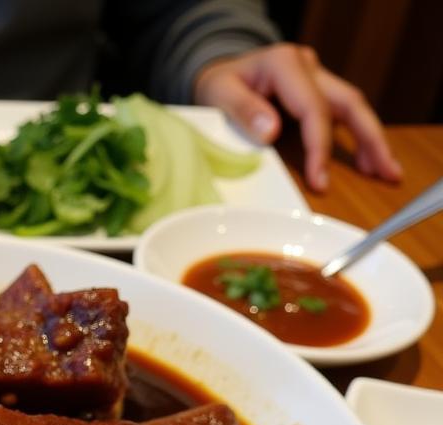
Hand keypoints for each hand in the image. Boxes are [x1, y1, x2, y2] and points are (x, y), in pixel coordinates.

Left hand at [193, 43, 401, 191]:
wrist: (217, 73)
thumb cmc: (217, 85)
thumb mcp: (217, 94)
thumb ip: (243, 111)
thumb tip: (271, 131)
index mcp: (285, 63)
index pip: (313, 108)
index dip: (320, 147)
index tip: (319, 180)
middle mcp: (307, 67)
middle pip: (348, 101)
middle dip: (369, 138)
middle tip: (387, 172)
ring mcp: (315, 78)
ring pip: (352, 107)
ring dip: (371, 139)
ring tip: (385, 171)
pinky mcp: (316, 92)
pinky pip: (341, 115)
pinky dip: (355, 137)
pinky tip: (365, 161)